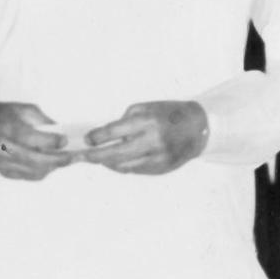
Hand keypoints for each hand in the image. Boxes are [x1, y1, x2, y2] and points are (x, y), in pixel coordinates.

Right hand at [0, 101, 69, 180]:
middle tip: (73, 157)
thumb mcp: (23, 109)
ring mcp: (1, 163)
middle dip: (57, 159)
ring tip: (66, 160)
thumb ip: (43, 121)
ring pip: (33, 170)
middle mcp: (1, 147)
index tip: (65, 140)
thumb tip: (63, 133)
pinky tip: (51, 164)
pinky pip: (28, 176)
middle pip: (34, 159)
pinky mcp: (3, 172)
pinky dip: (43, 171)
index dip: (50, 141)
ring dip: (52, 166)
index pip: (30, 138)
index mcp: (5, 128)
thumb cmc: (4, 115)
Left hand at [80, 100, 208, 174]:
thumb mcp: (146, 108)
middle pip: (115, 154)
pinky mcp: (160, 168)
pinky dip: (124, 166)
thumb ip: (125, 121)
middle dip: (95, 156)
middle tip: (82, 156)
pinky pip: (135, 170)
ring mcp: (157, 158)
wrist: (198, 128)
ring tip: (98, 159)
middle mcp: (152, 141)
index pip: (114, 131)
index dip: (97, 137)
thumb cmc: (169, 114)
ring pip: (123, 166)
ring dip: (108, 163)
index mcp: (147, 122)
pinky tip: (117, 161)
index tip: (87, 139)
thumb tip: (105, 137)